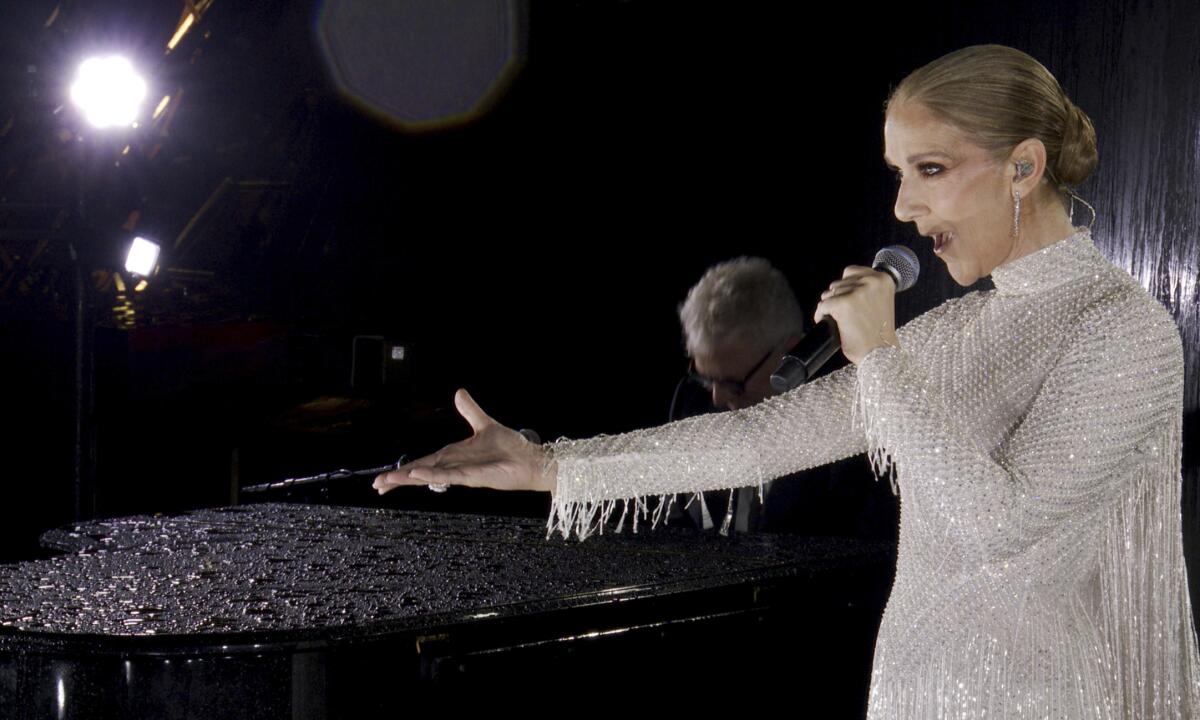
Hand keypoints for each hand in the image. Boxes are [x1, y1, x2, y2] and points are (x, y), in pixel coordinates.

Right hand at [373, 389, 555, 494]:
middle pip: (420, 473)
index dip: (404, 470)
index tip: (384, 478)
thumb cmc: (511, 447)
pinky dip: (432, 475)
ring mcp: (462, 473)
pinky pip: (449, 475)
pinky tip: (417, 475)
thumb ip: (470, 410)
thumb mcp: (485, 423)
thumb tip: (459, 392)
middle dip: (398, 479)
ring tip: (387, 482)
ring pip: (429, 476)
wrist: (531, 459)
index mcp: (453, 455)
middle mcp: (454, 466)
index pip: (423, 463)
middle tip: (377, 486)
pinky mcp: (473, 477)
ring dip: (408, 478)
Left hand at [812, 265, 899, 364]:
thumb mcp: (880, 301)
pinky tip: (827, 323)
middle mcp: (871, 281)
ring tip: (838, 320)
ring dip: (829, 307)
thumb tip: (840, 286)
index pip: (851, 272)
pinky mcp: (843, 304)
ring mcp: (857, 292)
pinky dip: (821, 315)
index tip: (846, 299)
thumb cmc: (879, 333)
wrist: (881, 353)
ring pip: (828, 294)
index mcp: (883, 279)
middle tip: (843, 314)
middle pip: (838, 283)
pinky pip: (822, 306)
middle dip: (836, 298)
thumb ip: (866, 289)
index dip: (845, 287)